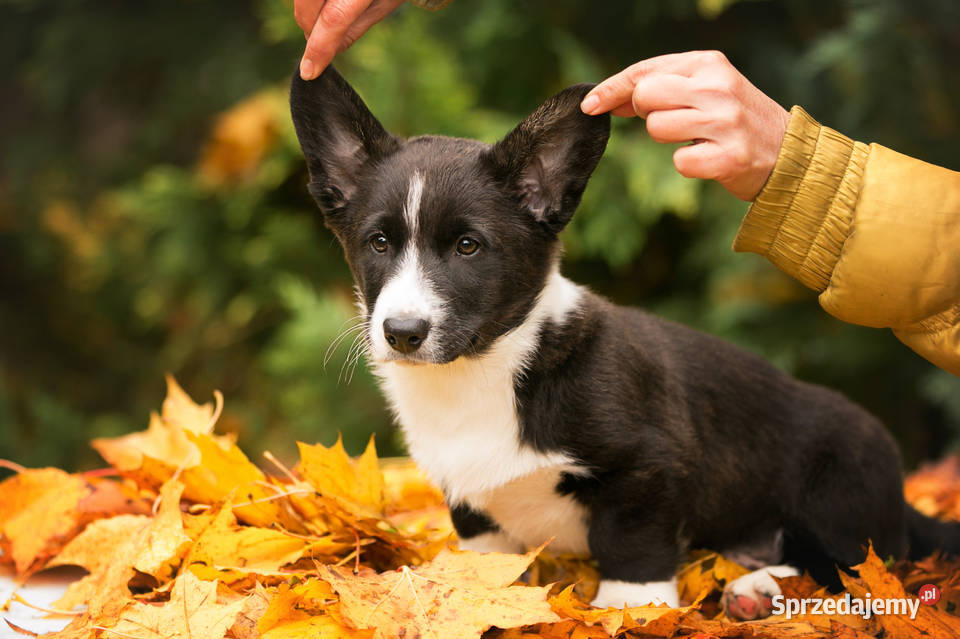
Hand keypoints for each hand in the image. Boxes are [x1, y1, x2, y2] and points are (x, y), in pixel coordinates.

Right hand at [295, 0, 406, 80]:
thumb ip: (354, 28)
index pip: (334, 20)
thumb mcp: (385, 3)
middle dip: (308, 28)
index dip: (318, 48)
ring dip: (307, 9)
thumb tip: (326, 52)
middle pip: (307, 5)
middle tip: (318, 41)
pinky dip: (309, 0)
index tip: (309, 72)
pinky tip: (327, 1)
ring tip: (328, 12)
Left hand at [581, 51, 788, 200]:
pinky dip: (688, 165)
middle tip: (675, 122)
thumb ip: (663, 89)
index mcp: (710, 63)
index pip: (646, 71)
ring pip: (657, 128)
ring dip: (669, 140)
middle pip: (645, 97)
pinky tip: (710, 159)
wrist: (790, 154)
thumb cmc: (737, 122)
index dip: (612, 88)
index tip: (589, 104)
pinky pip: (680, 162)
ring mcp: (725, 121)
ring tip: (698, 138)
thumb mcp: (706, 91)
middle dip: (647, 113)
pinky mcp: (729, 156)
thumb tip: (609, 99)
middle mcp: (717, 86)